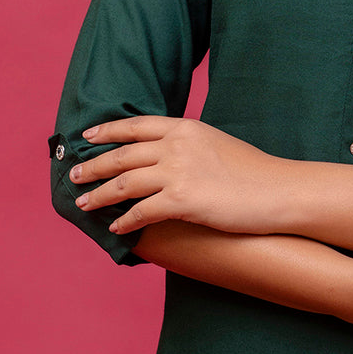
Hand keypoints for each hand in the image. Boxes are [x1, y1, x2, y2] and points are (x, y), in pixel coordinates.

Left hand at [69, 116, 287, 237]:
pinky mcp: (182, 201)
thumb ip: (188, 145)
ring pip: (124, 184)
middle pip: (122, 155)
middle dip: (93, 166)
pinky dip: (125, 221)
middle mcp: (177, 145)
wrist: (278, 191)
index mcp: (186, 127)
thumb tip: (164, 156)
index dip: (107, 131)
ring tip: (84, 204)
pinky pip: (141, 212)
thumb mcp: (216, 144)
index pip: (136, 125)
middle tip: (74, 175)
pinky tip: (117, 227)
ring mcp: (178, 172)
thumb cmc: (254, 172)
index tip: (87, 135)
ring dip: (99, 195)